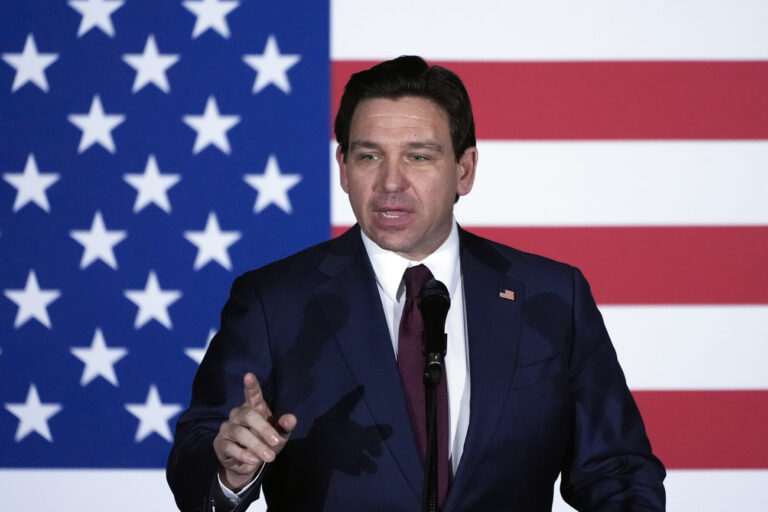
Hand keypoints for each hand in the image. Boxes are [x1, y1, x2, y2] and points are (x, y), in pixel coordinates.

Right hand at [213, 372, 296, 490]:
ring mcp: (227, 428)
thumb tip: (292, 418)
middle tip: (276, 442)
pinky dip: (244, 454)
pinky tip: (254, 461)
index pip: (252, 395)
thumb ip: (284, 427)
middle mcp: (238, 415)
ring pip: (240, 432)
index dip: (251, 386)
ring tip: (269, 457)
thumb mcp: (279, 437)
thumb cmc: (264, 444)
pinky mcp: (220, 443)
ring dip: (256, 446)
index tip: (249, 375)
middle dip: (264, 428)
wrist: (247, 465)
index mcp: (253, 409)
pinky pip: (230, 447)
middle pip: (249, 415)